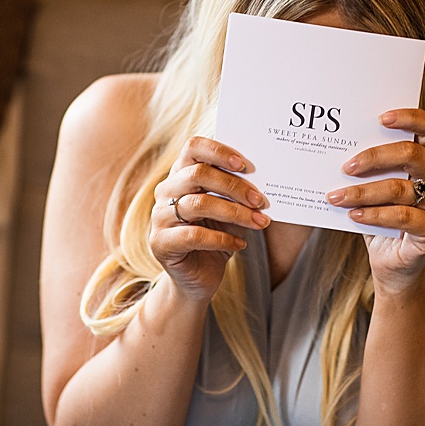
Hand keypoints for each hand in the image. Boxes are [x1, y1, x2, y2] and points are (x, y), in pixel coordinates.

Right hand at [149, 136, 267, 302]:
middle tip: (261, 200)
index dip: (219, 151)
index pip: (193, 147)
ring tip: (259, 222)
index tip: (245, 165)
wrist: (197, 277)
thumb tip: (264, 182)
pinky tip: (240, 244)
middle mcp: (166, 191)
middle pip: (197, 174)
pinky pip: (194, 235)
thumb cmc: (216, 236)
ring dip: (235, 212)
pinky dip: (222, 238)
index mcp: (181, 174)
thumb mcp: (229, 211)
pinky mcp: (160, 243)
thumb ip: (237, 194)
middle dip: (234, 186)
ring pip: (198, 205)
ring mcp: (159, 217)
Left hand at [329, 109, 424, 296]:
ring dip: (363, 191)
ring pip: (401, 188)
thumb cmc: (380, 221)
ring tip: (336, 196)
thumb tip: (331, 152)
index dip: (409, 117)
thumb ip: (366, 171)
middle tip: (346, 166)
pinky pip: (404, 217)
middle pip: (413, 154)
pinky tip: (353, 215)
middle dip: (374, 157)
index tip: (380, 117)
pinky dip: (374, 215)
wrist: (393, 267)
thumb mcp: (373, 191)